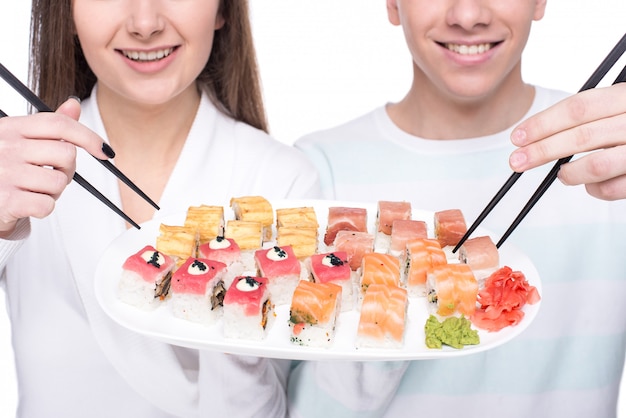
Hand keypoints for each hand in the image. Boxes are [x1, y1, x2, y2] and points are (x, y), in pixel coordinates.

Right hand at [0, 98, 111, 235]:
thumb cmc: (3, 170)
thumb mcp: (20, 141)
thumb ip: (48, 126)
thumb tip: (73, 105)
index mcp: (10, 128)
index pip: (58, 124)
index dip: (88, 137)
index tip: (104, 150)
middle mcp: (5, 146)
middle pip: (66, 154)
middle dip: (67, 169)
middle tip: (49, 174)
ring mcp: (4, 172)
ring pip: (59, 181)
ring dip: (54, 191)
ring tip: (34, 189)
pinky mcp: (6, 200)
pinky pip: (47, 204)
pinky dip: (44, 207)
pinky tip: (28, 202)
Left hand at [509, 83, 625, 199]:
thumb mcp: (621, 107)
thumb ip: (593, 116)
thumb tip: (541, 134)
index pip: (578, 107)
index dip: (543, 123)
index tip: (518, 137)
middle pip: (581, 136)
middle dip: (542, 151)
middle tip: (517, 162)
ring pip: (596, 166)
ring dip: (570, 174)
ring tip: (563, 175)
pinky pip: (614, 188)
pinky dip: (596, 190)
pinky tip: (593, 185)